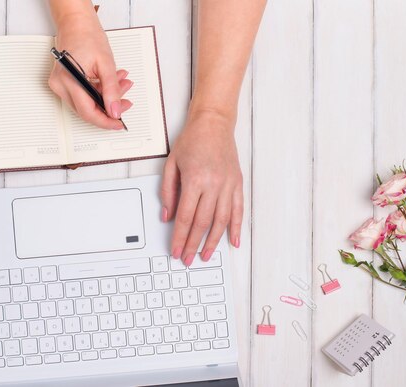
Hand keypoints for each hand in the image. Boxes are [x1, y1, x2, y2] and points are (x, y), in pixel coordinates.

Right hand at [48, 15, 132, 128]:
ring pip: (86, 104)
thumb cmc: (88, 37)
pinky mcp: (63, 83)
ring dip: (105, 98)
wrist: (76, 24)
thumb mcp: (106, 64)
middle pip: (87, 110)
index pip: (88, 112)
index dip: (105, 121)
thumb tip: (115, 111)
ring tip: (121, 84)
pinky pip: (82, 96)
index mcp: (69, 80)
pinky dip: (98, 92)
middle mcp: (60, 85)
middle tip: (125, 101)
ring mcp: (59, 85)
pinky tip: (110, 84)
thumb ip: (112, 90)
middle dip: (109, 107)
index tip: (118, 123)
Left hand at [161, 110, 242, 265]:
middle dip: (194, 244)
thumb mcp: (171, 164)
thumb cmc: (192, 140)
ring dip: (213, 241)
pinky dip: (236, 228)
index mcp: (195, 179)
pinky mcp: (237, 184)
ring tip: (206, 255)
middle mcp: (213, 184)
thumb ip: (168, 192)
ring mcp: (228, 185)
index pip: (185, 217)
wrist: (213, 123)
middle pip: (202, 223)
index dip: (180, 237)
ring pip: (221, 221)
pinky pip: (238, 210)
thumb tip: (167, 216)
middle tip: (188, 258)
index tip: (176, 250)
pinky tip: (233, 241)